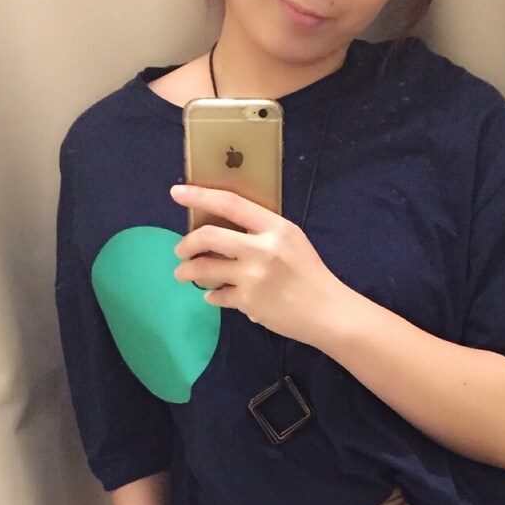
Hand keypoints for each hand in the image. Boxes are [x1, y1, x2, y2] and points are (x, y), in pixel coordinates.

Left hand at [169, 182, 349, 348]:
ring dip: (187, 272)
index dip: (199, 195)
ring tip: (183, 274)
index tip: (177, 192)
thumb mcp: (291, 240)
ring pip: (205, 269)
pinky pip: (217, 296)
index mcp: (274, 227)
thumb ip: (261, 231)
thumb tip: (222, 228)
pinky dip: (212, 296)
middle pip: (208, 236)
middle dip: (186, 243)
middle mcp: (262, 249)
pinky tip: (214, 296)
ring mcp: (253, 277)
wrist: (327, 312)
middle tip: (180, 250)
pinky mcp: (249, 303)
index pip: (230, 203)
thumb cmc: (309, 274)